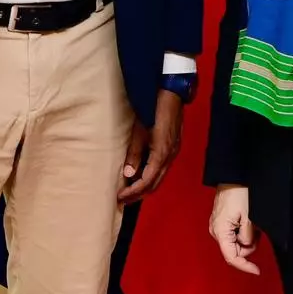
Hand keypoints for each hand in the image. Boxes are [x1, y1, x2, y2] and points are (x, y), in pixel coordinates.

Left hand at [117, 88, 183, 203]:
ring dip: (145, 186)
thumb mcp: (139, 131)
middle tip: (122, 199)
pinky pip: (162, 169)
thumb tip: (128, 174)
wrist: (172, 94)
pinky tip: (141, 174)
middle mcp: (170, 157)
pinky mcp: (173, 147)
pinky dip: (151, 176)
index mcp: (161, 154)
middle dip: (138, 194)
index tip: (119, 197)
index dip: (133, 192)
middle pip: (155, 184)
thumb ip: (135, 153)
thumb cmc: (153, 109)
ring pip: (159, 177)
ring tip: (129, 190)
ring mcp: (173, 152)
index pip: (147, 182)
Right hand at [208, 185, 259, 274]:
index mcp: (220, 232)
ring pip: (235, 242)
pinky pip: (234, 233)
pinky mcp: (221, 220)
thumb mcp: (249, 218)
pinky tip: (248, 220)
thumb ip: (248, 237)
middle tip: (257, 230)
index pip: (232, 258)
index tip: (258, 271)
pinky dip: (243, 231)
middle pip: (234, 251)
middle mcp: (215, 231)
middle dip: (248, 246)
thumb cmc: (240, 193)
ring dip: (247, 237)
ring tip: (252, 221)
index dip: (245, 266)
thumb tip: (247, 245)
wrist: (233, 175)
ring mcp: (217, 225)